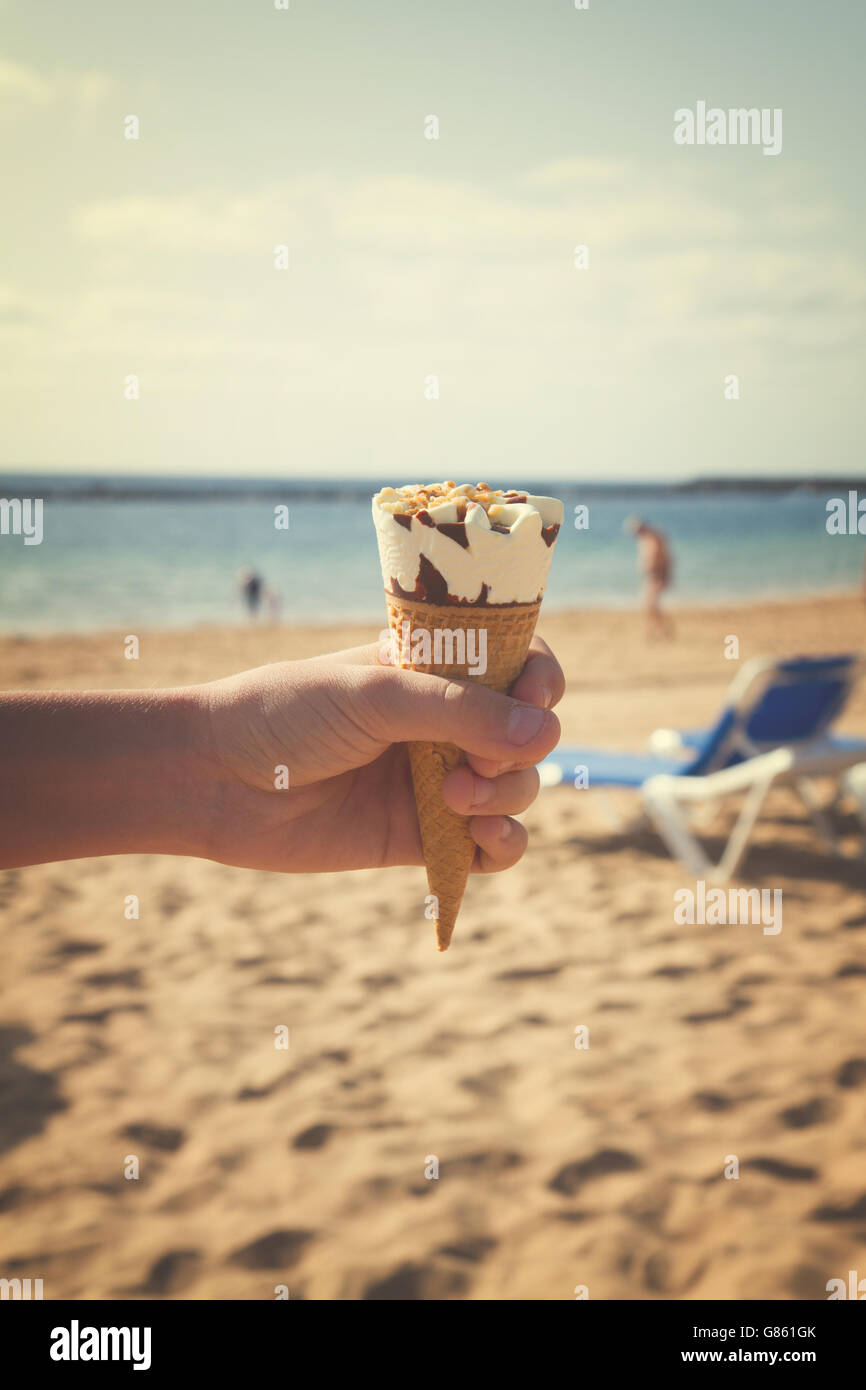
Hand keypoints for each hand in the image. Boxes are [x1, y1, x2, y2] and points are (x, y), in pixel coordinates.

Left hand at [201, 637, 563, 873]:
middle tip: (477, 762)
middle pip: (526, 733)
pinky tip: (483, 838)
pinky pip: (490, 847)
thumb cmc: (285, 714)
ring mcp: (433, 781)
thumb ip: (460, 712)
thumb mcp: (374, 693)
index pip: (515, 662)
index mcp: (430, 668)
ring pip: (516, 789)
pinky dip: (504, 845)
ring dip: (509, 796)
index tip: (538, 694)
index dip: (539, 677)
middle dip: (522, 749)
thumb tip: (545, 734)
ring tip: (456, 801)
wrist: (215, 780)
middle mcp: (440, 723)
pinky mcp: (420, 839)